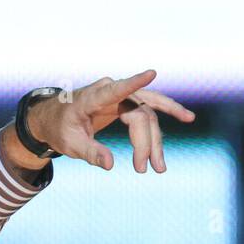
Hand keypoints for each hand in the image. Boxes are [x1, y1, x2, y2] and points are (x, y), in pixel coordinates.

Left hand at [29, 71, 195, 172]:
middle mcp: (111, 90)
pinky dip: (167, 115)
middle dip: (145, 142)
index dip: (133, 83)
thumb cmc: (60, 129)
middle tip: (145, 169)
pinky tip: (187, 117)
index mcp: (91, 98)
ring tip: (160, 167)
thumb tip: (110, 165)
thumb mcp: (69, 145)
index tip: (151, 73)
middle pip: (139, 114)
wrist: (55, 118)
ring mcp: (122, 95)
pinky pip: (150, 109)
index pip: (115, 90)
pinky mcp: (128, 102)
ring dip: (155, 140)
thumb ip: (90, 153)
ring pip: (148, 115)